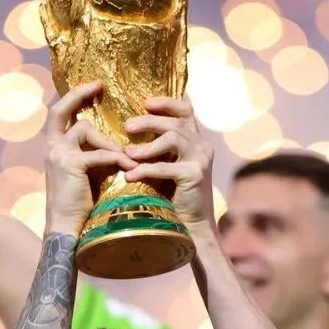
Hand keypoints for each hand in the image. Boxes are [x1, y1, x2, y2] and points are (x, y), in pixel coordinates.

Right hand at [45, 82, 132, 235]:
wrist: (67, 226)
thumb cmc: (79, 202)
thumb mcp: (87, 171)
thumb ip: (95, 153)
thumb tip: (119, 143)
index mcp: (53, 146)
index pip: (59, 113)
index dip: (74, 97)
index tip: (93, 87)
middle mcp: (51, 146)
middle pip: (60, 109)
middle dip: (78, 94)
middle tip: (98, 86)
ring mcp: (59, 154)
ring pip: (84, 129)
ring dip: (108, 140)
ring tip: (124, 154)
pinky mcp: (71, 165)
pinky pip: (98, 154)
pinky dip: (116, 159)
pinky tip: (129, 167)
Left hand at [123, 97, 215, 228]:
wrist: (191, 226)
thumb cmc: (174, 197)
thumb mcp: (166, 167)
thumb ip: (157, 150)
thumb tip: (129, 133)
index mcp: (196, 141)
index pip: (185, 110)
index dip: (167, 103)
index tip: (146, 103)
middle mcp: (202, 146)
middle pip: (174, 122)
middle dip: (149, 122)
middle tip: (128, 126)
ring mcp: (201, 159)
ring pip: (171, 139)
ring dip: (146, 146)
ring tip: (127, 153)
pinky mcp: (195, 175)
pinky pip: (165, 167)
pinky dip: (145, 170)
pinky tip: (130, 176)